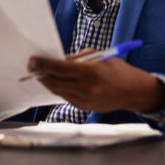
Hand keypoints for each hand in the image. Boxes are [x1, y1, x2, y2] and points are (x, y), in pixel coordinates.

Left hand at [28, 50, 164, 113]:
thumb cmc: (115, 69)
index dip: (43, 64)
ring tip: (39, 74)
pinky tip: (54, 82)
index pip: (59, 68)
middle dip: (40, 74)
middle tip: (31, 67)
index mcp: (90, 72)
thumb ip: (75, 59)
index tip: (32, 60)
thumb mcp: (97, 56)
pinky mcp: (85, 108)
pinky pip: (66, 97)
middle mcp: (86, 88)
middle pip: (55, 82)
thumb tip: (55, 61)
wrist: (133, 91)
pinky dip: (58, 89)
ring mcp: (85, 101)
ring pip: (58, 91)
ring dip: (47, 82)